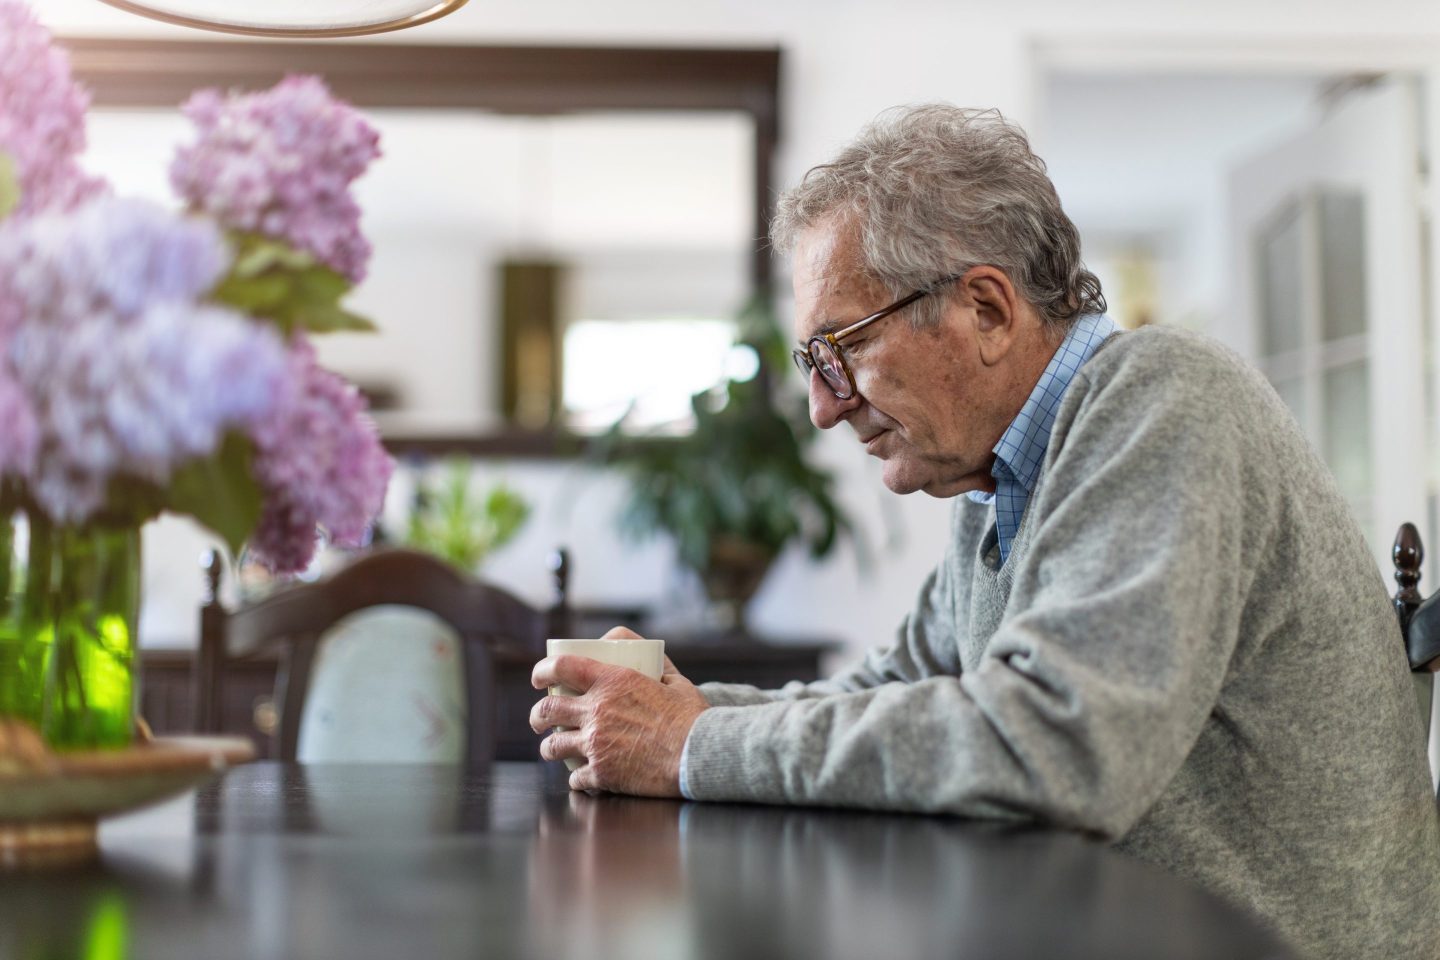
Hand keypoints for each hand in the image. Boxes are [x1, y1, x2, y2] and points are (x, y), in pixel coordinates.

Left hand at [530, 627, 708, 796]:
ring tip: (553, 750)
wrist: (699, 756)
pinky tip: (583, 777)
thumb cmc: (692, 718)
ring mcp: (595, 744)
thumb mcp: (675, 680)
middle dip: (538, 715)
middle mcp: (597, 710)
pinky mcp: (601, 773)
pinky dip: (576, 777)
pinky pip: (575, 776)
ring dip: (549, 748)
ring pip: (553, 746)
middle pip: (547, 709)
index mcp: (613, 682)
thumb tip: (640, 650)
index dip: (543, 670)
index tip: (539, 679)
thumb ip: (655, 663)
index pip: (562, 666)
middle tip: (539, 720)